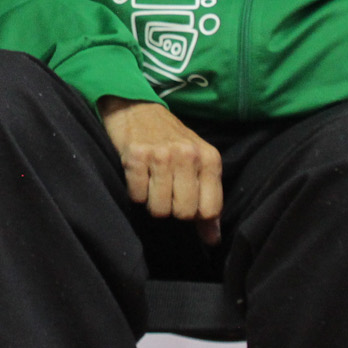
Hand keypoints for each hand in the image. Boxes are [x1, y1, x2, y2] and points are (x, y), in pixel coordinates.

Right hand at [100, 98, 222, 243]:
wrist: (136, 107)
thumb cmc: (170, 140)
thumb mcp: (197, 164)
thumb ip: (208, 201)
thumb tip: (213, 240)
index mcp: (209, 158)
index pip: (209, 210)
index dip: (196, 215)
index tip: (187, 203)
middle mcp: (187, 155)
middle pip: (183, 212)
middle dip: (172, 209)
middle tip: (166, 191)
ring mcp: (161, 154)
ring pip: (159, 209)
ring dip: (152, 202)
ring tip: (152, 183)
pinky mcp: (135, 155)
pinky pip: (136, 196)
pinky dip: (135, 192)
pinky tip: (138, 175)